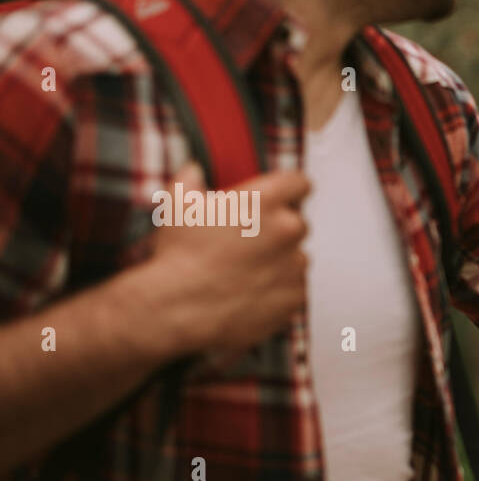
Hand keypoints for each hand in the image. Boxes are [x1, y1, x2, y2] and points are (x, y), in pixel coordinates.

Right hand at [143, 161, 311, 358]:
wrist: (178, 308)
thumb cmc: (179, 256)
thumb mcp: (177, 205)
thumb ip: (191, 179)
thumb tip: (195, 171)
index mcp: (265, 201)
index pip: (299, 183)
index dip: (288, 190)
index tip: (280, 198)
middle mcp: (288, 230)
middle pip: (296, 222)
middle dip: (276, 230)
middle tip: (247, 243)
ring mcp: (296, 265)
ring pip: (296, 257)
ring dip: (278, 261)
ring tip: (243, 271)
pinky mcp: (296, 296)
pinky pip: (294, 288)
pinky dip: (279, 289)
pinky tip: (250, 292)